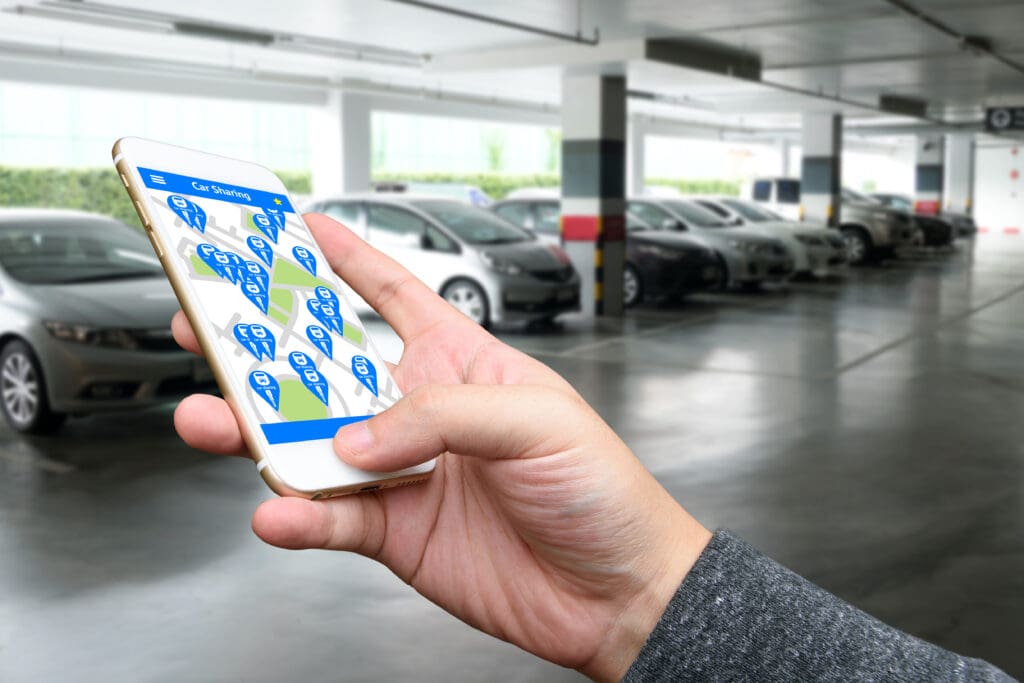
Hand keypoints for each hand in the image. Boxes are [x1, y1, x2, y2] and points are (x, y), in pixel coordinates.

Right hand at [172, 213, 711, 680]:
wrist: (614, 591)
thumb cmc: (600, 489)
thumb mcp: (535, 421)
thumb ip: (440, 417)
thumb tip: (358, 436)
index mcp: (460, 364)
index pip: (394, 295)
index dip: (348, 259)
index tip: (297, 229)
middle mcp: (420, 414)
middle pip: (325, 369)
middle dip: (265, 347)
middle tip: (209, 329)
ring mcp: (401, 474)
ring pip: (309, 444)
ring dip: (255, 432)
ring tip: (213, 421)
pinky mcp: (392, 533)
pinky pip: (329, 518)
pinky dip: (298, 515)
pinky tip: (279, 509)